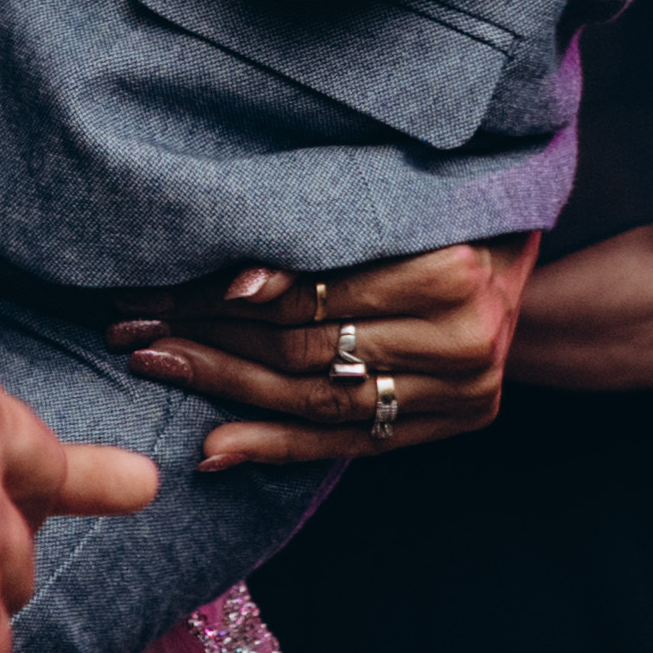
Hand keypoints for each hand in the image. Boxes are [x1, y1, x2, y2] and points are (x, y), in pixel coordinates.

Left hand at [105, 237, 535, 471]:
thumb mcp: (390, 204)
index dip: (226, 298)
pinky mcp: (450, 423)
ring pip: (317, 400)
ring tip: (158, 370)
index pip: (311, 297)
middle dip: (209, 340)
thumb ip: (324, 240)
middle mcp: (461, 339)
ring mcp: (461, 391)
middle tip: (132, 332)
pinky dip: (277, 447)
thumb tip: (239, 283)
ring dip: (227, 390)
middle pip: (307, 349)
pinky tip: (215, 448)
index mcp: (451, 269)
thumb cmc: (439, 212)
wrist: (521, 264)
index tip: (152, 293)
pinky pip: (348, 444)